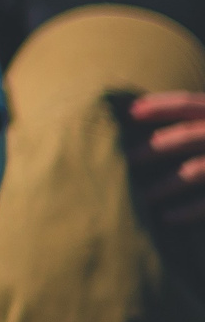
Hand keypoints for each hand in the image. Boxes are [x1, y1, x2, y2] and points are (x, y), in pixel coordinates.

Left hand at [127, 92, 204, 224]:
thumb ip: (198, 118)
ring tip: (141, 196)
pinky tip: (167, 218)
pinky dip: (188, 211)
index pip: (188, 103)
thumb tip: (142, 113)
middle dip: (152, 147)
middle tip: (123, 158)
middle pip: (186, 136)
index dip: (159, 105)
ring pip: (195, 171)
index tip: (130, 112)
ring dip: (165, 185)